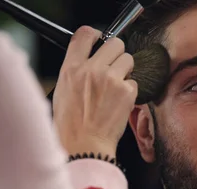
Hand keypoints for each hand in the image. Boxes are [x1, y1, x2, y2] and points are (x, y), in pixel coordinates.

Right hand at [52, 26, 137, 158]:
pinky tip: (119, 103)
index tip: (100, 41)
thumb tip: (86, 61)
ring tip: (116, 88)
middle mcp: (91, 69)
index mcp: (71, 68)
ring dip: (126, 71)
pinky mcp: (126, 92)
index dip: (96, 35)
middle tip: (113, 68)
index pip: (85, 34)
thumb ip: (75, 71)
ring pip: (128, 59)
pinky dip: (130, 91)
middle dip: (117, 54)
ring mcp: (110, 79)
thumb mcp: (63, 91)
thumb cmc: (71, 125)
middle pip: (115, 43)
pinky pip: (134, 82)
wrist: (85, 145)